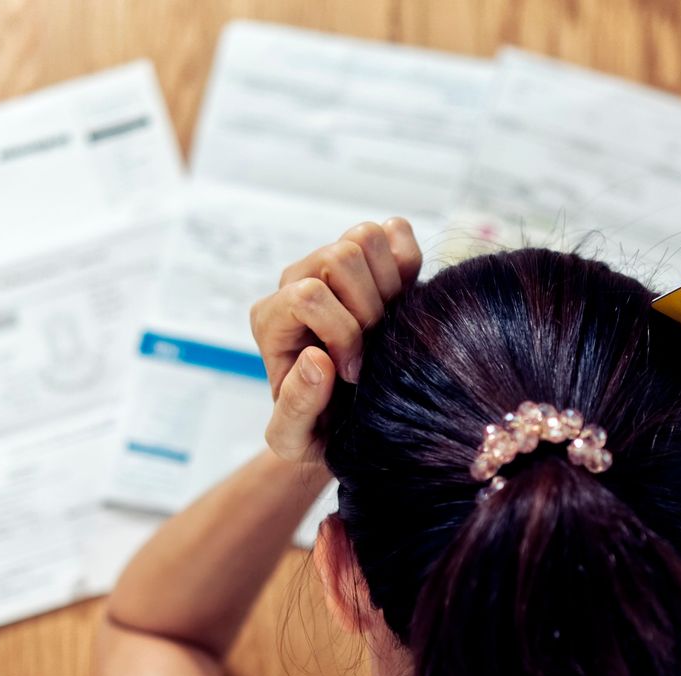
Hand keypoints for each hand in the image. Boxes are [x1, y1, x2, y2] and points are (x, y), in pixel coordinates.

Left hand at [251, 218, 421, 461]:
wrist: (349, 421)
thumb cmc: (319, 429)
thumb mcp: (295, 439)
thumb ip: (295, 409)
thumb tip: (317, 360)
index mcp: (272, 320)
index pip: (309, 295)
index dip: (342, 332)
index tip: (354, 374)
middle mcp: (298, 281)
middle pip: (340, 257)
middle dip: (369, 310)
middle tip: (373, 350)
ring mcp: (335, 266)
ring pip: (365, 237)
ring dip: (389, 286)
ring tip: (387, 326)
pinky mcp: (372, 261)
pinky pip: (396, 231)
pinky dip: (408, 262)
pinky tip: (402, 302)